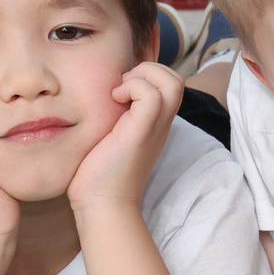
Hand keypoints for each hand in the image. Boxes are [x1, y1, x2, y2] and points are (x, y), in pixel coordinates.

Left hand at [68, 63, 181, 212]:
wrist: (101, 204)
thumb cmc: (97, 174)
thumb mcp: (109, 137)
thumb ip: (113, 117)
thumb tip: (98, 98)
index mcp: (155, 124)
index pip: (168, 84)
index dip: (148, 75)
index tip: (120, 89)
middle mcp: (161, 124)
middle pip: (176, 79)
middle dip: (149, 70)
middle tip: (122, 86)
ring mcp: (155, 128)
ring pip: (172, 82)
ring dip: (143, 76)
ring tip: (119, 92)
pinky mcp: (141, 132)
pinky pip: (151, 95)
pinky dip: (133, 88)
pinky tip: (113, 100)